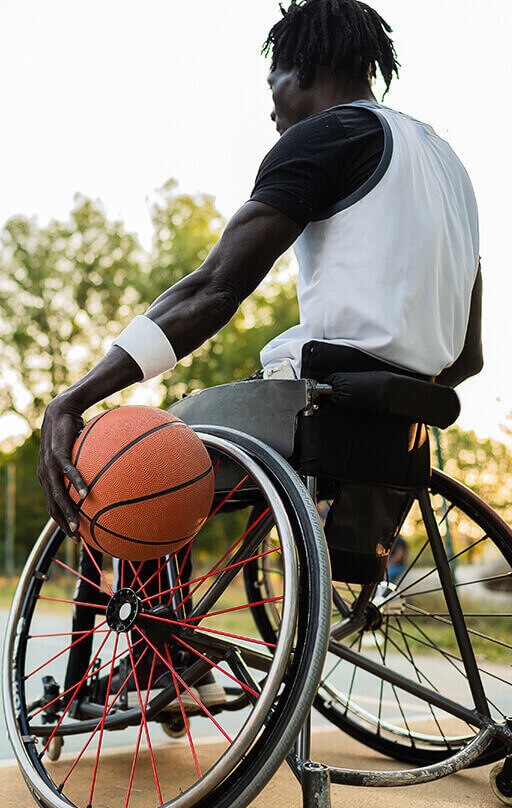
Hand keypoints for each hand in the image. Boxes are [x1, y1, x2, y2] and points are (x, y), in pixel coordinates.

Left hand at [37, 395, 88, 536]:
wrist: (60, 410)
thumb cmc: (70, 433)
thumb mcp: (75, 454)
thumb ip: (82, 469)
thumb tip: (99, 479)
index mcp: (46, 477)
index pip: (51, 505)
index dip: (60, 521)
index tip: (74, 533)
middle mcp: (44, 474)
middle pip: (52, 505)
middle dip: (63, 524)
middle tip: (76, 537)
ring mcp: (49, 465)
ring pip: (58, 495)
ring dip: (68, 512)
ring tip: (77, 526)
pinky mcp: (58, 453)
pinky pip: (68, 472)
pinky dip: (77, 484)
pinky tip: (86, 494)